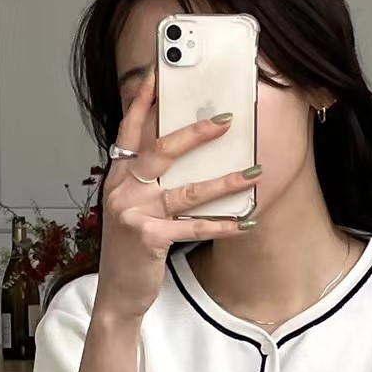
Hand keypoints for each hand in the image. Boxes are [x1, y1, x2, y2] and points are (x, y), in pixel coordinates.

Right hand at [96, 69, 261, 323]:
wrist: (118, 294)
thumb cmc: (132, 251)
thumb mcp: (133, 210)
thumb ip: (148, 183)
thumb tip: (181, 156)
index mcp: (118, 179)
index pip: (129, 133)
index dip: (141, 104)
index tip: (156, 77)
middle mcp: (122, 190)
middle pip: (161, 151)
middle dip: (195, 133)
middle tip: (226, 120)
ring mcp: (133, 213)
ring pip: (185, 191)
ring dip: (223, 181)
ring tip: (253, 173)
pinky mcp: (148, 238)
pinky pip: (193, 227)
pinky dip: (222, 225)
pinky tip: (245, 222)